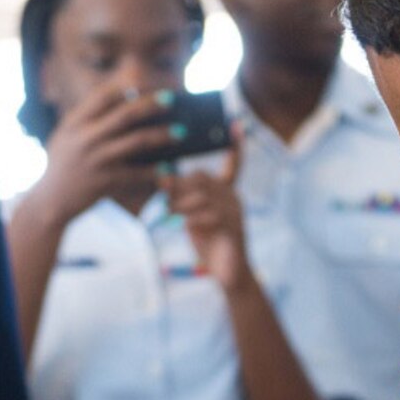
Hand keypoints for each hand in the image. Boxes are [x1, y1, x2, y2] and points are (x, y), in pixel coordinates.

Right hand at [15, 83, 175, 229]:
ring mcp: (97, 160)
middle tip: (171, 99)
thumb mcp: (65, 136)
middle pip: (125, 115)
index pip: (102, 96)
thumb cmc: (62, 166)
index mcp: (75, 123)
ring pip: (136, 142)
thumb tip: (116, 97)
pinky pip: (137, 173)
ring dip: (162, 135)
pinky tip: (170, 168)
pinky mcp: (106, 181)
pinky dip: (155, 171)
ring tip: (181, 132)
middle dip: (151, 105)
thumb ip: (85, 118)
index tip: (142, 85)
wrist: (51, 201)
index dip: (124, 88)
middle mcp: (86, 138)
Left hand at [162, 135, 248, 291]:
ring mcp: (236, 212)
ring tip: (170, 214)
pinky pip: (210, 214)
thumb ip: (180, 198)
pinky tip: (184, 225)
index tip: (237, 123)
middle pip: (202, 178)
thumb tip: (163, 177)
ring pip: (203, 195)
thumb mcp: (192, 216)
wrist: (229, 275)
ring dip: (181, 203)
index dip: (234, 146)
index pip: (233, 164)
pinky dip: (192, 218)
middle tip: (164, 200)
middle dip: (179, 186)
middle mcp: (234, 197)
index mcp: (227, 191)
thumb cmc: (210, 243)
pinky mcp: (234, 228)